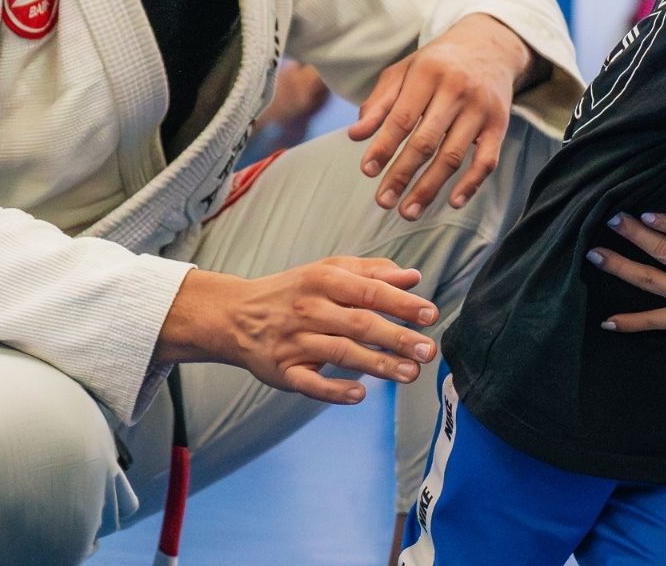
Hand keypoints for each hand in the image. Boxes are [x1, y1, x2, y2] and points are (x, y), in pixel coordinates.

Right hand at [155, 260, 437, 404]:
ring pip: (339, 353)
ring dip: (376, 365)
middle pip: (359, 324)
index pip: (368, 291)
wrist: (235, 315)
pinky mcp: (281, 371)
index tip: (430, 314)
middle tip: (428, 350)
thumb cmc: (294, 292)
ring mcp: (294, 342)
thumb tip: (413, 277)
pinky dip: (333, 389)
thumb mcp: (328, 271)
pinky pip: (309, 382)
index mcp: (323, 280)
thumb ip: (371, 273)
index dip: (401, 304)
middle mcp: (309, 309)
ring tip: (409, 374)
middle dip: (397, 337)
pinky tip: (359, 395)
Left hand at [350, 13, 531, 218]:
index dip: (383, 146)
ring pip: (453, 156)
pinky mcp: (500, 124)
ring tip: (408, 211)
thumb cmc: (438, 63)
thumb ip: (380, 102)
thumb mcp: (405, 71)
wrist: (490, 45)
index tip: (367, 171)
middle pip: (426, 141)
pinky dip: (471, 184)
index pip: (402, 117)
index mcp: (428, 74)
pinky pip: (487, 160)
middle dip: (402, 174)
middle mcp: (456, 90)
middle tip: (383, 202)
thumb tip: (355, 135)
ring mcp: (481, 109)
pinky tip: (453, 203)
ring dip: (430, 188)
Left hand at [586, 213, 665, 357]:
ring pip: (648, 279)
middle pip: (659, 247)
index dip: (661, 219)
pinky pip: (654, 322)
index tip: (642, 213)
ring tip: (595, 255)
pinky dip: (630, 322)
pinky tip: (607, 321)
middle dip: (631, 233)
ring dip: (620, 266)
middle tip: (610, 220)